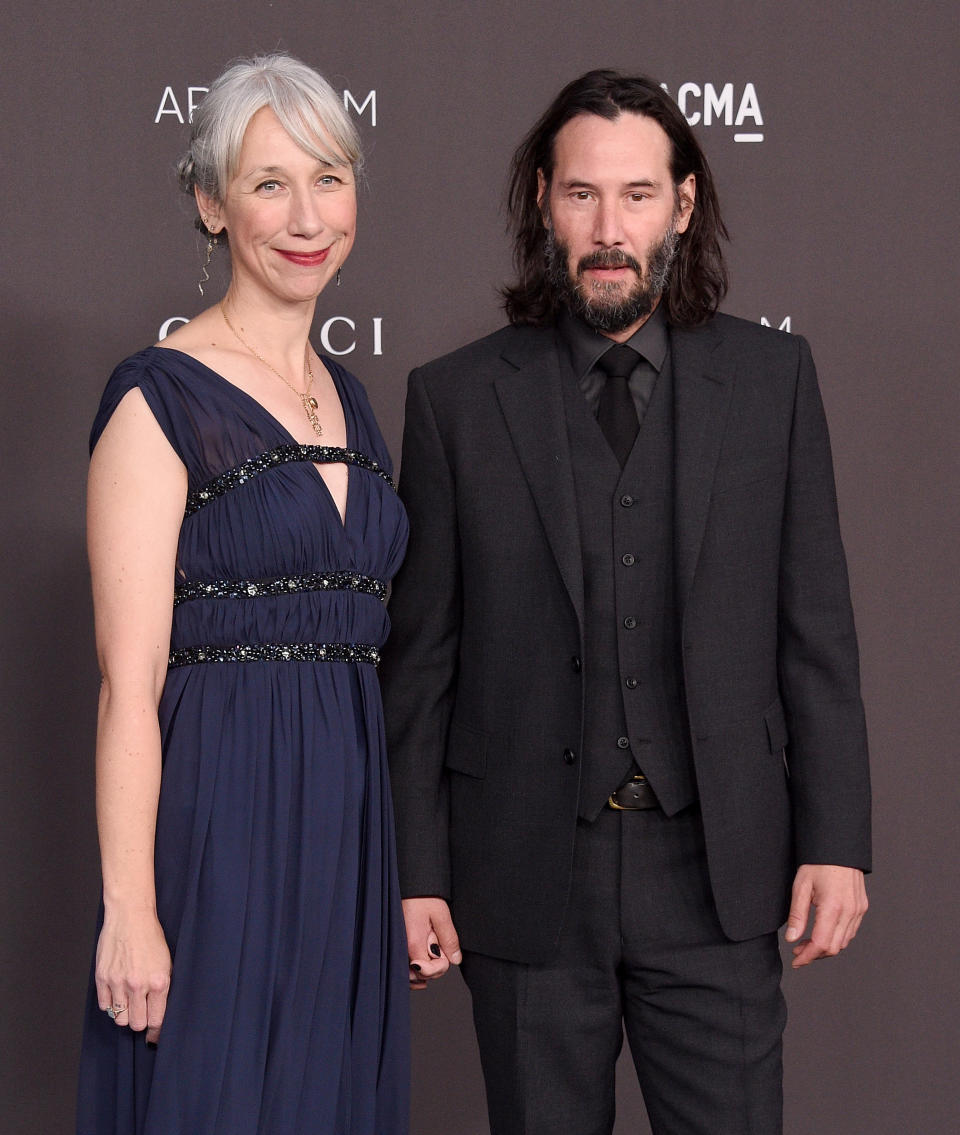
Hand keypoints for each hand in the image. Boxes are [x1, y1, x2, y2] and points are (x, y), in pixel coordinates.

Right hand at [95, 910, 171, 1043]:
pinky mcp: (102, 978)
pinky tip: (118, 992)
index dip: (156, 1028)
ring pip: (120, 1018)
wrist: (130, 916)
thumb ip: (164, 989)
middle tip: (142, 1012)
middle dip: (140, 1021)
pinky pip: (105, 1006)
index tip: (155, 1031)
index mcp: (159, 982)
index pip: (156, 1020)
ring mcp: (118, 982)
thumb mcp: (167, 963)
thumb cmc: (151, 938)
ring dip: (125, 1013)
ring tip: (130, 1001)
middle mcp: (138, 985)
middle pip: (136, 1024)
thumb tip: (160, 1013)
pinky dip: (111, 1003)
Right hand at [402, 897, 461, 989]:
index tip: (446, 953)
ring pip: (410, 973)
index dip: (440, 966)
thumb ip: (449, 939)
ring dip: (424, 969)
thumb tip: (455, 960)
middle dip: (433, 967)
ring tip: (433, 952)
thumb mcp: (441, 915)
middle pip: (419, 975)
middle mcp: (402, 948)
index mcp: (412, 943)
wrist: (411, 885)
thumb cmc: (424, 896)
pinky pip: (405, 966)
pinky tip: (425, 962)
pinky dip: (416, 968)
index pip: (426, 972)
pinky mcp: (399, 944)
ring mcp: (399, 947)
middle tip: (439, 948)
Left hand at [785, 864, 867, 968]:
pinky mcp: (861, 908)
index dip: (807, 956)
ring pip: (843, 942)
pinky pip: (850, 932)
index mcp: (833, 907)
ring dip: (825, 947)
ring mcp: (858, 911)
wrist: (839, 847)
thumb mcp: (801, 886)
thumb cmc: (818, 863)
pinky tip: (823, 932)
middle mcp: (849, 912)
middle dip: (814, 954)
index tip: (796, 961)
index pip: (821, 944)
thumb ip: (797, 915)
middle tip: (798, 952)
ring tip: (807, 942)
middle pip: (833, 948)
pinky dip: (836, 938)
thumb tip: (792, 939)